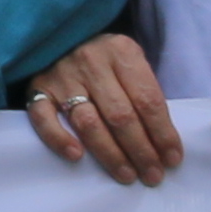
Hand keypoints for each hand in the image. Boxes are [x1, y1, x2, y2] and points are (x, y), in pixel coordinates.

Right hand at [21, 29, 183, 185]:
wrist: (62, 35)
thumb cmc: (105, 58)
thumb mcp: (131, 60)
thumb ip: (144, 91)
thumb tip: (163, 141)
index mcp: (121, 52)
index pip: (147, 99)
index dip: (162, 133)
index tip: (172, 159)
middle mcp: (91, 61)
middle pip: (120, 115)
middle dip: (141, 150)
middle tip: (152, 176)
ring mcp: (62, 76)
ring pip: (88, 122)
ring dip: (110, 154)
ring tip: (127, 175)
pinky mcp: (38, 88)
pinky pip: (44, 118)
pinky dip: (59, 139)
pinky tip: (76, 156)